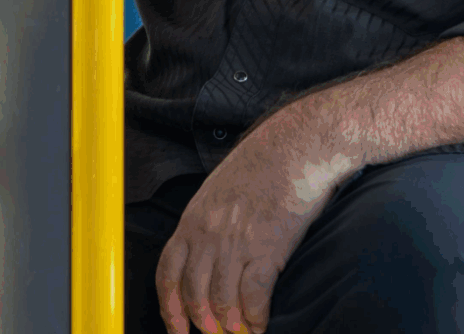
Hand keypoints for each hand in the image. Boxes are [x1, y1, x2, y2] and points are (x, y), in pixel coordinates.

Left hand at [155, 126, 343, 333]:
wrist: (295, 148)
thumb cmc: (262, 165)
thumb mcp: (218, 190)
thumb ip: (207, 223)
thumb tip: (205, 257)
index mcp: (193, 219)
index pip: (167, 273)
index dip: (168, 308)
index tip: (176, 328)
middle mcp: (209, 234)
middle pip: (193, 294)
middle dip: (202, 323)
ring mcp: (236, 244)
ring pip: (221, 302)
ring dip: (230, 325)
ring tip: (240, 332)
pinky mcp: (266, 250)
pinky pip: (254, 298)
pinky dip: (256, 318)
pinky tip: (260, 323)